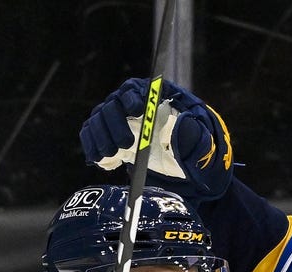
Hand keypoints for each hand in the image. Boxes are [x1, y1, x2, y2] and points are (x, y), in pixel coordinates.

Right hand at [79, 77, 233, 199]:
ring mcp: (115, 120)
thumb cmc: (191, 147)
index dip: (133, 98)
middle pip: (112, 106)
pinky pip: (91, 137)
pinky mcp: (106, 137)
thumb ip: (191, 134)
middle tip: (127, 145)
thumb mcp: (200, 143)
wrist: (181, 162)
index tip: (138, 111)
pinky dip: (93, 147)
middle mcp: (128, 105)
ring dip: (102, 137)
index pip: (135, 89)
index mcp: (151, 98)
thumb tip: (177, 126)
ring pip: (98, 121)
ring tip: (113, 154)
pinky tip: (102, 161)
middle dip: (116, 124)